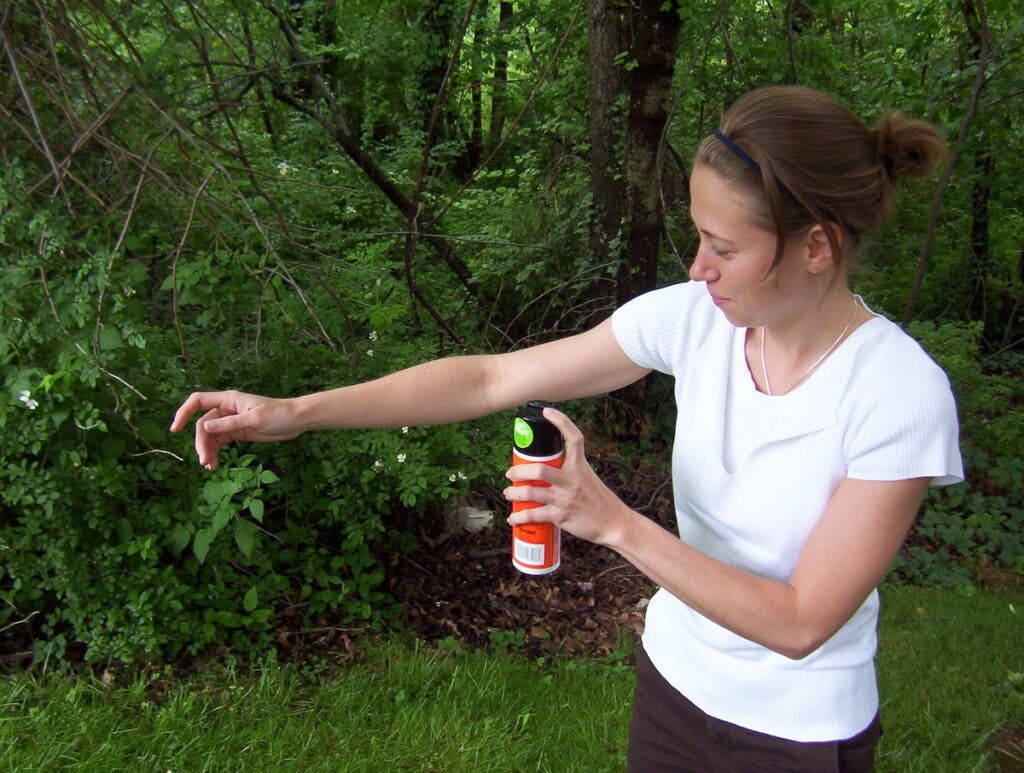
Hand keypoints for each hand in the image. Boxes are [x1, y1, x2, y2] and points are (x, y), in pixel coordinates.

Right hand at [170, 390, 299, 470]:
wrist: (296, 421)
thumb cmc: (279, 415)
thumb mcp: (254, 419)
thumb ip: (230, 424)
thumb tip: (205, 427)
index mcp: (228, 400)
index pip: (198, 402)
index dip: (184, 413)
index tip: (175, 429)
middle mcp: (226, 410)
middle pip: (203, 425)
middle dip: (201, 443)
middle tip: (204, 461)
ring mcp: (231, 422)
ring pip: (210, 436)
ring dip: (207, 451)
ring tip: (210, 467)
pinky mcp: (237, 433)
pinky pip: (220, 443)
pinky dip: (215, 453)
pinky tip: (214, 465)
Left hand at [503, 407, 634, 546]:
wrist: (613, 523)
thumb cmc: (598, 499)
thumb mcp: (588, 477)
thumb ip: (571, 469)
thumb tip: (547, 464)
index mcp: (580, 466)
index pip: (574, 438)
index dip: (560, 422)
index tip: (546, 412)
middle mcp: (572, 480)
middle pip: (539, 470)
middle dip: (518, 471)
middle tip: (510, 473)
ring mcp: (565, 498)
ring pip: (531, 492)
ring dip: (514, 493)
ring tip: (508, 493)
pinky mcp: (561, 516)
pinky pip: (533, 515)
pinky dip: (518, 516)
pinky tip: (512, 518)